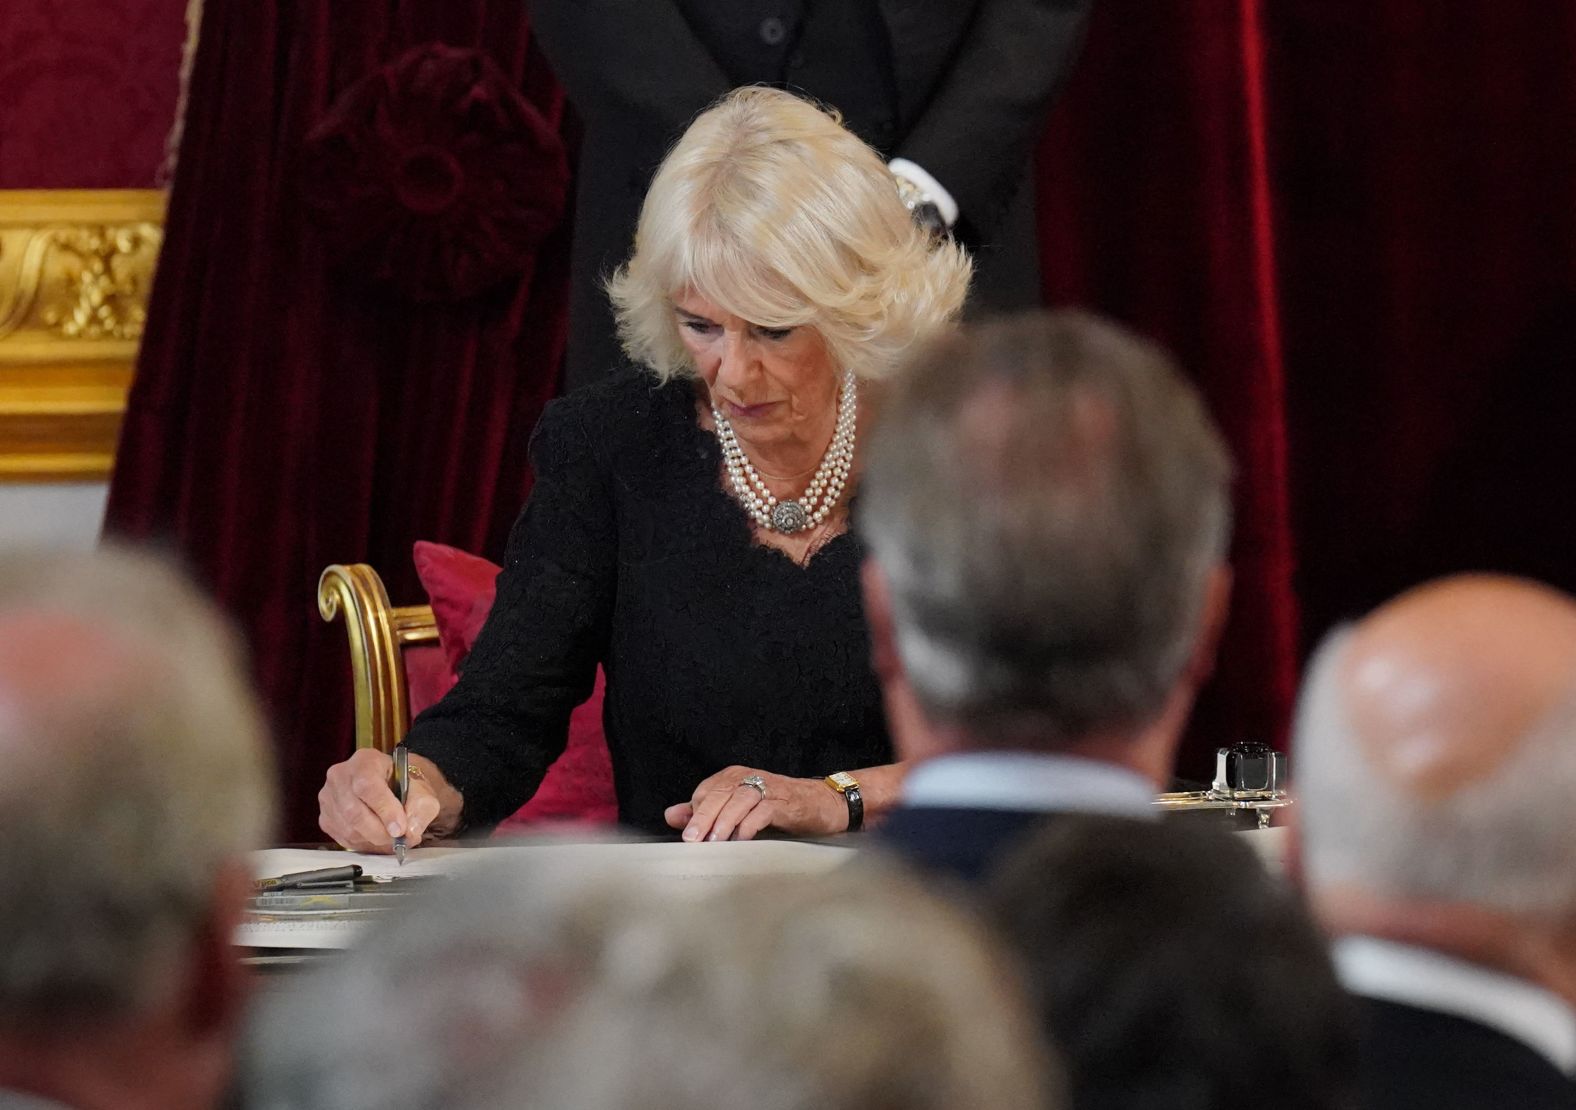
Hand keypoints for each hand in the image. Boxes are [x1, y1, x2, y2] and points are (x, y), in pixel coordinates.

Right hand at [318, 748, 440, 852]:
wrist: (391, 787)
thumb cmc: (404, 786)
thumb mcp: (421, 792)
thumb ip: (421, 810)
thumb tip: (410, 831)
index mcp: (365, 761)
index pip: (368, 786)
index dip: (384, 810)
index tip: (400, 828)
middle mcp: (341, 776)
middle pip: (354, 811)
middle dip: (380, 832)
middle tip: (399, 839)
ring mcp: (329, 798)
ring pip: (348, 828)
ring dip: (374, 840)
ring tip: (393, 839)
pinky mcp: (326, 818)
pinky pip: (343, 838)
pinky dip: (364, 844)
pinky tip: (378, 839)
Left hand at [664, 765, 846, 842]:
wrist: (821, 804)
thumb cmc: (777, 808)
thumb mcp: (738, 809)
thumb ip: (705, 811)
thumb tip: (672, 815)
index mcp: (734, 776)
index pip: (707, 790)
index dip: (695, 812)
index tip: (688, 835)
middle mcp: (748, 777)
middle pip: (720, 793)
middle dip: (703, 817)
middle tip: (692, 839)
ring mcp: (767, 788)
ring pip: (739, 800)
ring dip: (724, 822)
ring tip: (714, 842)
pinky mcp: (784, 802)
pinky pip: (762, 811)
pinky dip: (749, 825)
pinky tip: (741, 840)